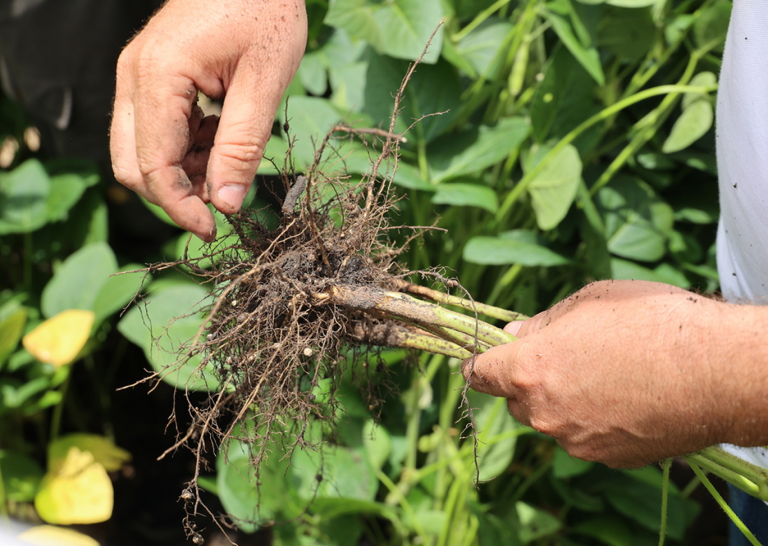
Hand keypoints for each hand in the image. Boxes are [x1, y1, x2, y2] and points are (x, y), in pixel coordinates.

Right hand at [110, 0, 306, 240]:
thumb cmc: (265, 11)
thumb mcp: (264, 83)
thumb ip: (242, 147)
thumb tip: (228, 205)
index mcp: (157, 76)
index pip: (153, 167)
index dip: (182, 208)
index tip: (217, 229)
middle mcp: (133, 76)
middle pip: (133, 165)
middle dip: (176, 194)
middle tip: (225, 199)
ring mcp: (137, 74)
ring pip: (140, 151)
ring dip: (182, 172)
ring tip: (229, 160)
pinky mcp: (150, 75)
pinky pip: (153, 130)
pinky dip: (183, 149)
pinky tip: (219, 137)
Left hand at [463, 280, 731, 467]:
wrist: (715, 370)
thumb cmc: (649, 321)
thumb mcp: (587, 302)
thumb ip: (541, 323)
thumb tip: (512, 334)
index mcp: (528, 370)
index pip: (479, 374)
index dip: (478, 363)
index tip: (481, 358)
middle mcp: (543, 413)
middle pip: (517, 399)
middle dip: (530, 380)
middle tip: (567, 356)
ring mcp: (575, 441)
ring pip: (554, 419)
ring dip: (566, 401)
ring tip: (610, 374)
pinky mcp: (607, 458)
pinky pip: (587, 436)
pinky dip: (597, 420)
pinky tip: (629, 398)